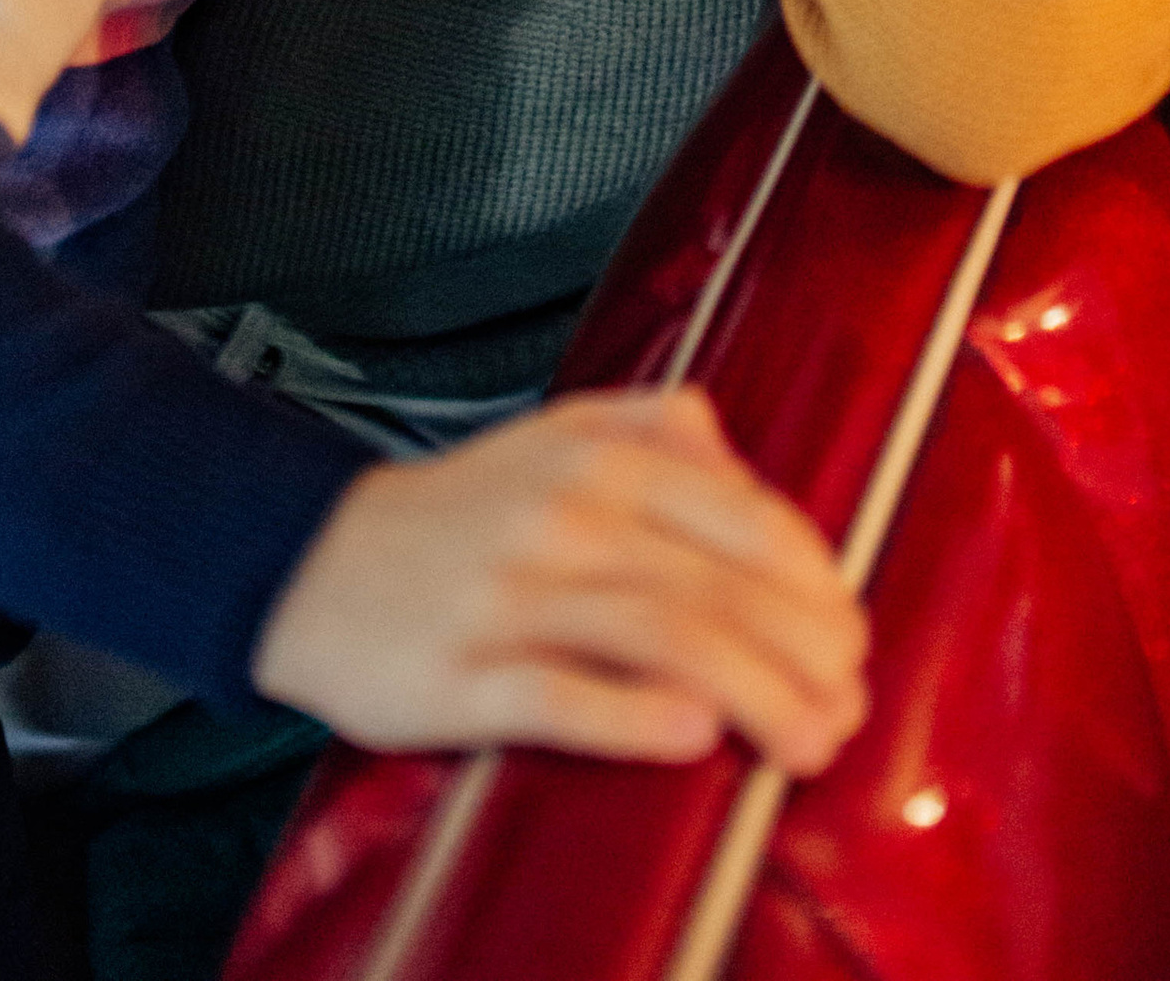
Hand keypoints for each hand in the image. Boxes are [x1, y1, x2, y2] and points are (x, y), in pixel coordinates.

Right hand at [252, 385, 868, 771]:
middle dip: (801, 653)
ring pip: (656, 637)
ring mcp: (509, 593)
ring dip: (751, 695)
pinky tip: (695, 737)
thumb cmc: (464, 508)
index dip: (813, 582)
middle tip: (848, 707)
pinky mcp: (459, 674)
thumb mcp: (564, 430)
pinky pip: (557, 695)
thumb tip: (743, 459)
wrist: (317, 562)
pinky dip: (633, 716)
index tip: (852, 636)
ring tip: (808, 741)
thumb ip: (663, 427)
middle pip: (713, 585)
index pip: (739, 515)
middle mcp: (563, 513)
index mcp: (600, 454)